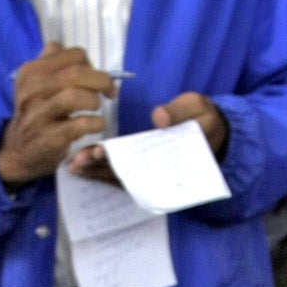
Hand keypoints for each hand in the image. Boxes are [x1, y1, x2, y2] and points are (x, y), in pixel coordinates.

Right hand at [0, 44, 115, 187]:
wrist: (17, 150)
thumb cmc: (35, 113)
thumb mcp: (35, 84)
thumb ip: (52, 63)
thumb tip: (77, 55)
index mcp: (31, 72)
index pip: (73, 55)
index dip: (91, 65)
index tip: (95, 78)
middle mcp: (31, 90)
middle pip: (76, 73)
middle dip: (101, 81)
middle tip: (108, 92)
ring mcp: (38, 115)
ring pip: (75, 95)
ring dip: (94, 101)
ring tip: (95, 109)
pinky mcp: (49, 138)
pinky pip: (81, 124)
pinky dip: (95, 123)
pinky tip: (95, 125)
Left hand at [68, 90, 230, 184]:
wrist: (214, 133)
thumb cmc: (206, 119)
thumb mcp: (200, 109)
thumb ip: (181, 112)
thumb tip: (158, 118)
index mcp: (168, 157)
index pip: (139, 162)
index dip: (118, 159)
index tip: (99, 151)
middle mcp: (156, 171)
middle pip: (123, 174)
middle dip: (98, 168)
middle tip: (76, 161)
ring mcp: (148, 172)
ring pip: (118, 177)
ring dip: (95, 172)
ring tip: (72, 164)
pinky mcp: (142, 169)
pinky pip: (119, 174)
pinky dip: (99, 170)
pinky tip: (81, 164)